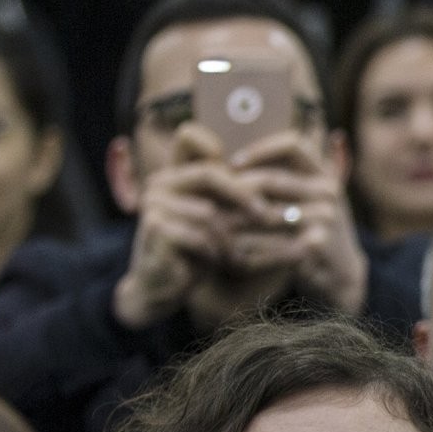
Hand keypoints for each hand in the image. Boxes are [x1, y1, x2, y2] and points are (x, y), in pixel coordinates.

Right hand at [114, 125, 262, 329]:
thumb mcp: (217, 221)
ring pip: (208, 213)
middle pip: (208, 174)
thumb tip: (279, 182)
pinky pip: (199, 236)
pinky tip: (220, 262)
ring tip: (240, 253)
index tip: (264, 182)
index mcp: (174, 175)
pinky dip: (215, 252)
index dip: (222, 151)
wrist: (162, 286)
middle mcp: (159, 184)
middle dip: (243, 194)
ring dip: (229, 237)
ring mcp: (154, 205)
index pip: (196, 145)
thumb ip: (232, 198)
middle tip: (270, 215)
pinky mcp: (155, 228)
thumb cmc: (196, 252)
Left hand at [227, 131, 366, 314]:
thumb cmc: (317, 229)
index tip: (232, 163)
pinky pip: (270, 244)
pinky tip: (226, 251)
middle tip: (208, 196)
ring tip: (209, 223)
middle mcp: (327, 193)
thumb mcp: (317, 196)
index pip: (292, 144)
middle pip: (271, 179)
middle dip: (236, 188)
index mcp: (324, 174)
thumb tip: (294, 136)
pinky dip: (246, 248)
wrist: (341, 274)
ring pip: (265, 214)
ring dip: (233, 220)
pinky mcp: (315, 246)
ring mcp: (324, 219)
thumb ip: (300, 169)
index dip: (260, 149)